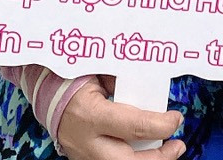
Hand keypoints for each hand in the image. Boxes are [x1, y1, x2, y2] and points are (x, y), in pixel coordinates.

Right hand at [56, 77, 186, 159]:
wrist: (44, 93)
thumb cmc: (73, 76)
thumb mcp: (98, 71)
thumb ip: (122, 79)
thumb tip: (150, 84)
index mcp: (91, 114)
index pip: (134, 126)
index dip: (161, 125)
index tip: (176, 118)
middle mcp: (87, 142)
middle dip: (159, 158)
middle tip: (178, 145)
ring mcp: (83, 155)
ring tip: (169, 151)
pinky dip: (132, 159)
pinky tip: (146, 152)